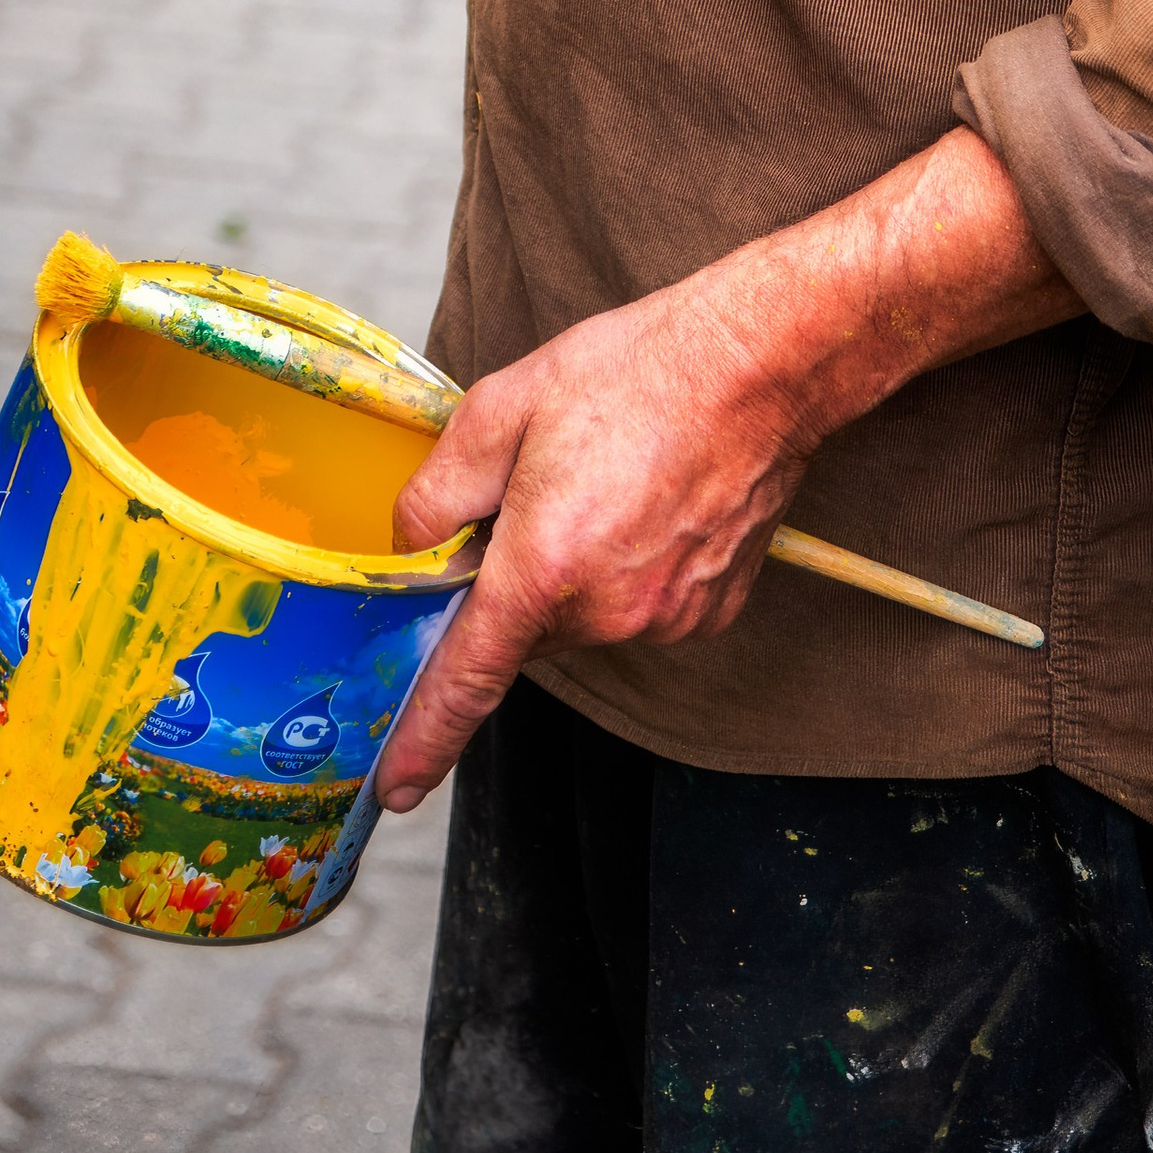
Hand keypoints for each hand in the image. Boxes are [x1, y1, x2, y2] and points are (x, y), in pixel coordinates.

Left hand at [374, 129, 1076, 810]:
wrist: (755, 365)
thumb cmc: (635, 371)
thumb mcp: (503, 404)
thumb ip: (439, 490)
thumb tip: (417, 545)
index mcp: (543, 564)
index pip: (467, 678)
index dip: (425, 737)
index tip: (396, 787)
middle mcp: (606, 610)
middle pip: (522, 629)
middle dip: (511, 579)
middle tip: (535, 492)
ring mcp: (664, 618)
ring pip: (580, 619)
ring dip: (571, 571)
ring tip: (605, 481)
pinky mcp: (707, 613)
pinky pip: (636, 609)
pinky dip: (625, 570)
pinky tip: (645, 504)